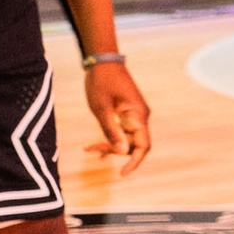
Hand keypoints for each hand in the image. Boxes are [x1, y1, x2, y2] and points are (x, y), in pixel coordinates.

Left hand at [81, 57, 151, 175]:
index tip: (122, 173)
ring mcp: (135, 115)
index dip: (135, 162)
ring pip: (126, 139)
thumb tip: (122, 152)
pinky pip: (123, 132)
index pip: (143, 146)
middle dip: (114, 151)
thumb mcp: (101, 108)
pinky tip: (97, 147)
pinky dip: (112, 139)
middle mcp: (140, 116)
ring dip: (110, 145)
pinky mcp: (127, 113)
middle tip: (92, 150)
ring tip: (90, 148)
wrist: (102, 60)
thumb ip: (112, 131)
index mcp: (138, 115)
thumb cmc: (101, 81)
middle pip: (133, 145)